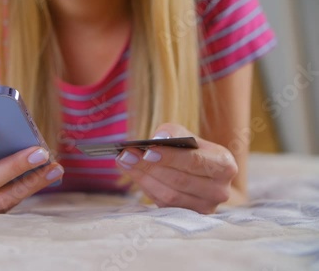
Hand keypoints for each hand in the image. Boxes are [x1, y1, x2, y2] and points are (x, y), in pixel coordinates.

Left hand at [115, 123, 237, 213]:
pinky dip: (146, 186)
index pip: (195, 161)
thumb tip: (158, 138)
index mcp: (224, 165)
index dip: (170, 157)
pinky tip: (133, 172)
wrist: (202, 174)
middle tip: (126, 155)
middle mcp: (219, 190)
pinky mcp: (188, 216)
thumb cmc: (192, 151)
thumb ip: (174, 133)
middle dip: (149, 166)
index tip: (147, 151)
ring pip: (169, 194)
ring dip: (143, 177)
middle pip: (179, 180)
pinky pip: (163, 203)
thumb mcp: (187, 136)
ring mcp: (205, 207)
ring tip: (124, 161)